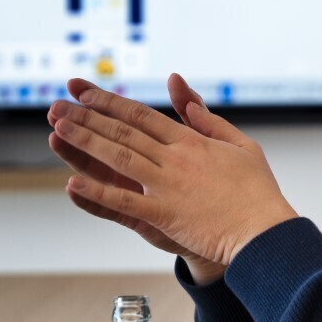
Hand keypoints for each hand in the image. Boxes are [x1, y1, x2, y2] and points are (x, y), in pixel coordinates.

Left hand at [47, 74, 297, 277]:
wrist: (265, 233)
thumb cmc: (256, 192)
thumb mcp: (238, 144)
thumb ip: (205, 118)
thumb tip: (179, 87)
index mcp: (191, 141)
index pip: (142, 115)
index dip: (109, 103)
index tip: (84, 93)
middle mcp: (175, 158)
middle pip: (123, 131)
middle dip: (86, 117)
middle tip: (57, 106)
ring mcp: (167, 186)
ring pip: (118, 158)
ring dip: (85, 143)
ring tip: (57, 130)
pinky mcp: (164, 215)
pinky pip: (124, 203)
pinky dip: (97, 194)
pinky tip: (73, 185)